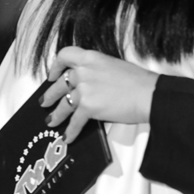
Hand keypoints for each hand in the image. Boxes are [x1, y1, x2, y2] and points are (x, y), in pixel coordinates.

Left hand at [41, 46, 159, 141]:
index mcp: (91, 58)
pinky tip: (68, 137)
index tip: (52, 76)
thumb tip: (90, 83)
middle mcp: (83, 72)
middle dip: (50, 95)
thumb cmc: (139, 81)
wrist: (148, 94)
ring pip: (64, 104)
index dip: (55, 67)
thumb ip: (97, 71)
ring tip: (51, 121)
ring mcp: (84, 89)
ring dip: (56, 115)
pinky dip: (70, 131)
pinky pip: (74, 122)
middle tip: (45, 102)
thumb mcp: (114, 66)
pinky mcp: (88, 107)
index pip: (65, 55)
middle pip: (60, 84)